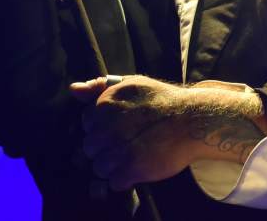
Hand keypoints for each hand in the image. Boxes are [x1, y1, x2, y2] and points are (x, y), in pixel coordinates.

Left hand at [70, 75, 266, 190]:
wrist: (193, 119)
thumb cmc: (160, 100)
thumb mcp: (130, 83)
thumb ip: (98, 87)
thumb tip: (73, 90)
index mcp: (105, 103)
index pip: (86, 124)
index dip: (100, 128)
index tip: (116, 128)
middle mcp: (109, 125)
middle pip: (89, 148)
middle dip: (103, 149)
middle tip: (123, 145)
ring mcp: (121, 148)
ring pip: (99, 168)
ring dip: (112, 167)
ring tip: (129, 158)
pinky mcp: (134, 169)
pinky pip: (114, 182)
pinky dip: (123, 180)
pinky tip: (135, 170)